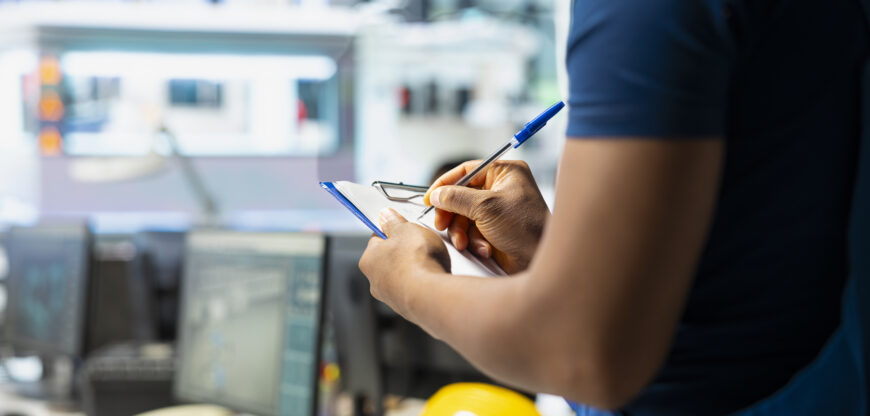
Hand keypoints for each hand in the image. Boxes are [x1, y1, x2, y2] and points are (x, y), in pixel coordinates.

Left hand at [358, 208, 449, 311]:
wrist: (432, 295)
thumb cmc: (416, 261)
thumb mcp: (406, 229)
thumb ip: (394, 222)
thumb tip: (385, 216)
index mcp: (368, 260)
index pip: (377, 240)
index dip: (391, 231)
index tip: (402, 227)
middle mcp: (375, 282)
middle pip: (390, 259)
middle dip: (404, 252)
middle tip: (420, 244)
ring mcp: (392, 298)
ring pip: (404, 276)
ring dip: (415, 269)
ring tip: (431, 262)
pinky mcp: (409, 309)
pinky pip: (417, 291)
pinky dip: (424, 284)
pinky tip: (434, 278)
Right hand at [423, 160, 549, 273]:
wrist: (540, 261)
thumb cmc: (525, 228)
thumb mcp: (486, 207)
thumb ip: (456, 198)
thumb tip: (436, 195)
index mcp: (504, 173)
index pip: (466, 171)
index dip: (445, 184)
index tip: (430, 198)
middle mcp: (500, 189)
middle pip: (461, 195)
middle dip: (452, 213)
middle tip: (442, 224)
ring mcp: (497, 210)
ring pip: (463, 216)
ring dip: (461, 231)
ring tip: (464, 243)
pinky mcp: (494, 229)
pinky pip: (472, 231)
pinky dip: (473, 241)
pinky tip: (483, 248)